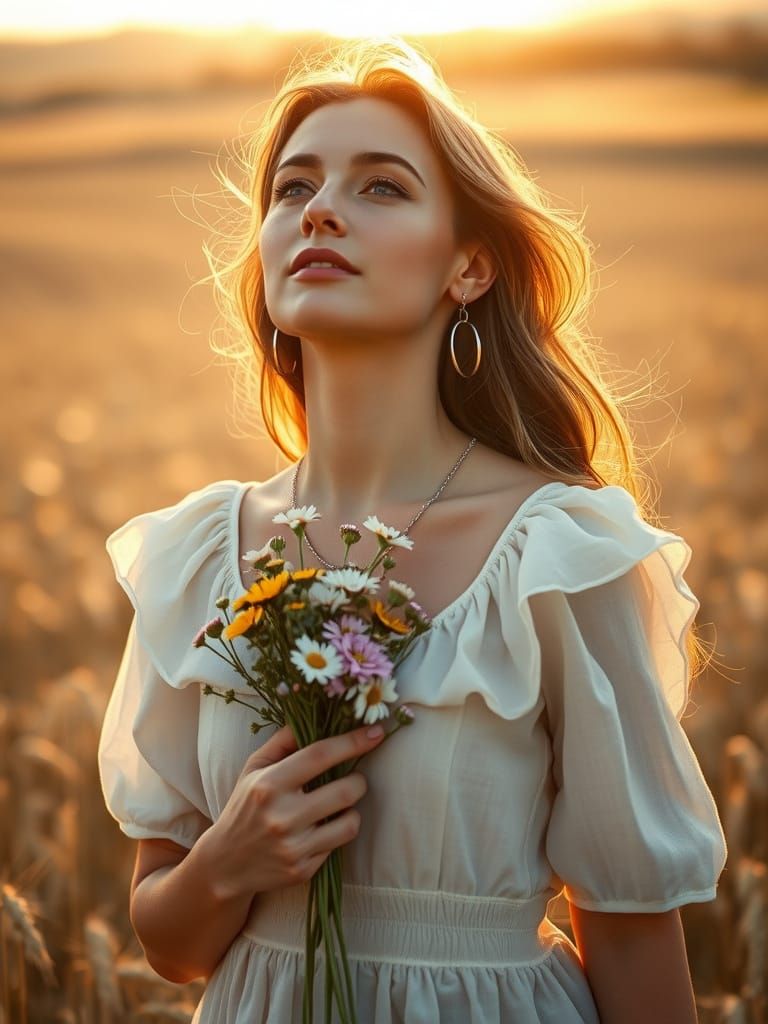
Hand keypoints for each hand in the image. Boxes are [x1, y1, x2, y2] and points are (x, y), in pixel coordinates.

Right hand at [205, 723, 384, 898]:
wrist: (226, 863)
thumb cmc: (245, 806)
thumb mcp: (255, 767)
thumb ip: (284, 740)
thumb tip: (314, 714)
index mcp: (269, 784)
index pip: (320, 755)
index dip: (352, 741)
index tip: (376, 732)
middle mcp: (282, 816)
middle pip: (345, 791)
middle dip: (358, 780)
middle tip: (352, 778)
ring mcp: (293, 847)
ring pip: (350, 822)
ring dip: (352, 809)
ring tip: (339, 805)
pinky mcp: (303, 870)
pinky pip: (339, 845)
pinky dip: (337, 832)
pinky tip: (322, 828)